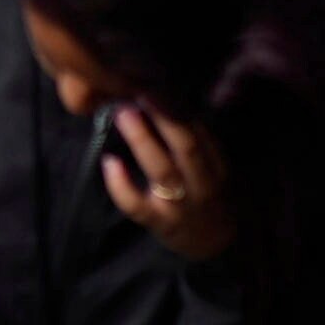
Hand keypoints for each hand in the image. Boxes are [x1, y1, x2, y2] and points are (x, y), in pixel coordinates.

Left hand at [91, 94, 235, 256]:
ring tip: (123, 113)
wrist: (212, 243)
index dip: (178, 107)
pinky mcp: (159, 223)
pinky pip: (138, 206)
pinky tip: (110, 163)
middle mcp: (201, 184)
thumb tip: (162, 94)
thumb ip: (193, 137)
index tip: (155, 81)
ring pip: (163, 172)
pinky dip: (122, 186)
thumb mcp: (209, 166)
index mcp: (214, 164)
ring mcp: (180, 205)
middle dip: (164, 117)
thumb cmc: (202, 191)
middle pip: (187, 147)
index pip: (200, 132)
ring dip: (142, 140)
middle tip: (139, 90)